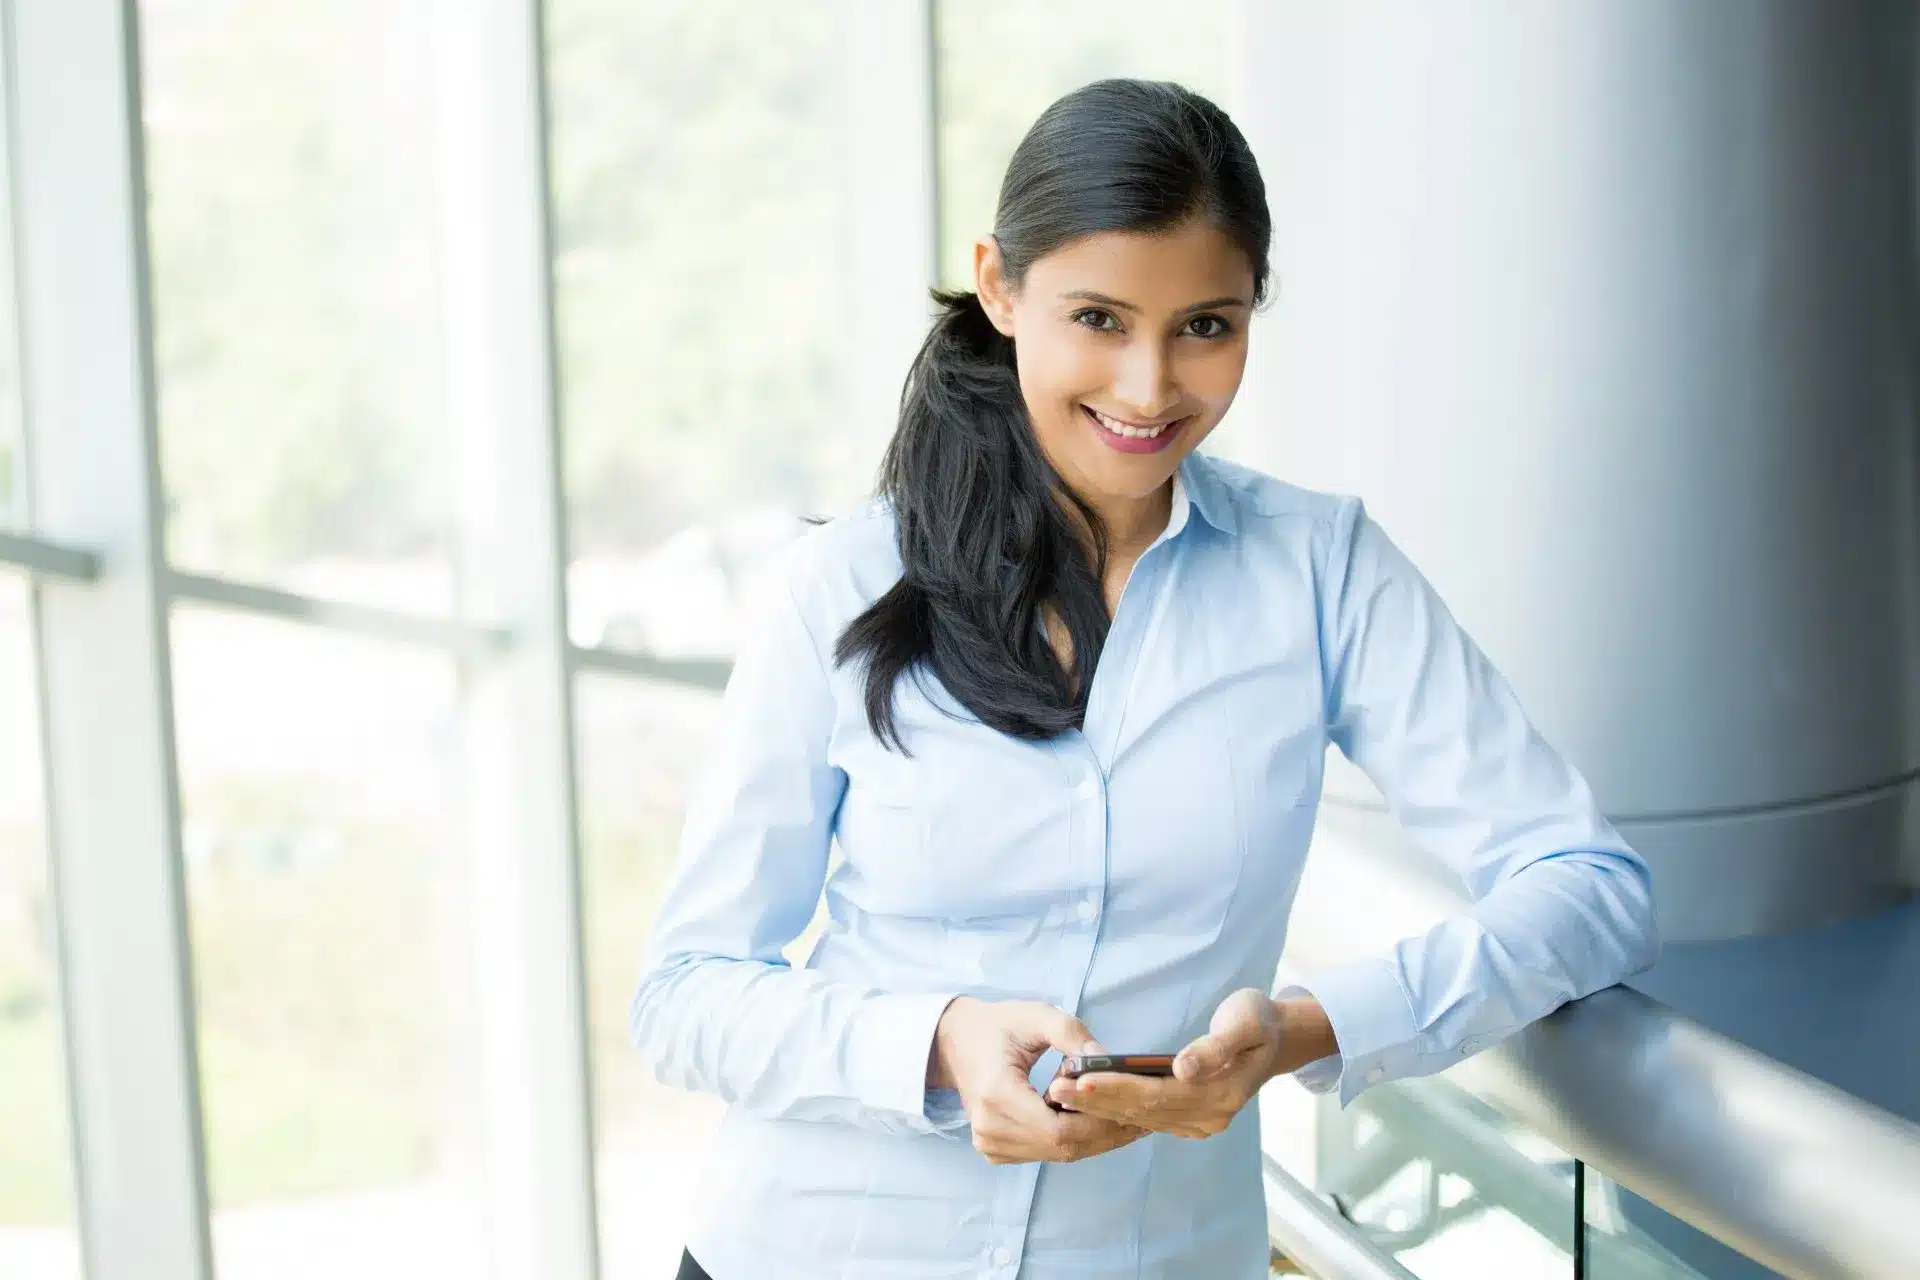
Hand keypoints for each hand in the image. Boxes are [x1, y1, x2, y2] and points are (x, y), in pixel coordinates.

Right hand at [930, 996, 1147, 1164]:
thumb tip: (1111, 1061)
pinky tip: (1094, 1123)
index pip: (1058, 1129)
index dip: (1098, 1124)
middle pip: (1062, 1147)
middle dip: (1105, 1134)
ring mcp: (990, 1143)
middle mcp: (989, 1128)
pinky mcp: (995, 1150)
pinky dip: (1074, 1140)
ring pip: (1057, 1154)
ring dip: (1093, 1139)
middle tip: (1140, 1119)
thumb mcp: (1037, 1016)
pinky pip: (1045, 1152)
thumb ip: (1073, 1036)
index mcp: (997, 1093)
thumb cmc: (998, 1025)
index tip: (1131, 1111)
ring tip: (1125, 1120)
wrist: (955, 1042)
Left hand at [1045, 989, 1328, 1138]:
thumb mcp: (1245, 1021)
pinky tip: (1085, 1102)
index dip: (1118, 1088)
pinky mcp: (1188, 1120)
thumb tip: (1184, 1069)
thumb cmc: (1256, 1020)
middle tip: (1056, 1089)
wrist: (1275, 1037)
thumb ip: (1216, 1047)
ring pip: (1140, 1118)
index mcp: (1221, 1095)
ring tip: (1060, 1095)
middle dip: (1098, 1101)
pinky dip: (1114, 1110)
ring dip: (1100, 1108)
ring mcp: (1199, 1123)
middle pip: (1143, 1111)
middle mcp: (1209, 1117)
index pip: (1158, 1094)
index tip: (1082, 1079)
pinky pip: (1145, 1118)